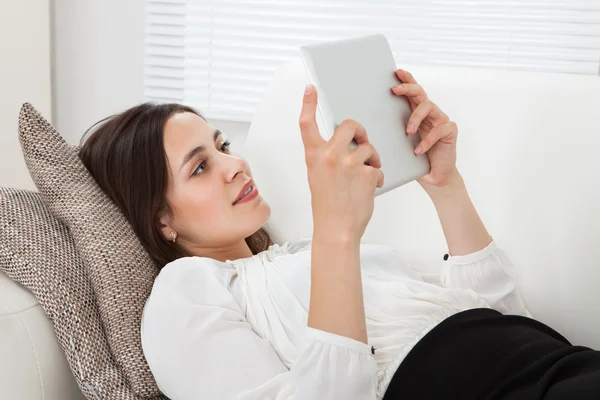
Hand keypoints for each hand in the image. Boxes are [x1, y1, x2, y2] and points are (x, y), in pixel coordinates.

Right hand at [299, 84, 383, 241]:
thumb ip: (327, 157)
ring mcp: (349, 163)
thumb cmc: (327, 205)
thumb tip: (346, 143)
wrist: (337, 229)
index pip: (307, 124)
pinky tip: (370, 189)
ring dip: (371, 159)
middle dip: (360, 131)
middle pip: (349, 125)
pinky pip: (377, 167)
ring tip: (367, 175)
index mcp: (314, 156)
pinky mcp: (368, 173)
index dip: (308, 104)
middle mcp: (330, 155)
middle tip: (363, 142)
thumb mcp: (318, 176)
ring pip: (367, 148)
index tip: (311, 88)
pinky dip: (377, 177)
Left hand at [392, 69, 458, 187]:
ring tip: (408, 132)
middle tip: (394, 90)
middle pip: (420, 93)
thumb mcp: (400, 143)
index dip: (406, 80)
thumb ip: (392, 131)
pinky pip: (439, 130)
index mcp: (417, 113)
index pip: (412, 92)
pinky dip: (427, 140)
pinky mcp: (450, 131)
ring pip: (428, 107)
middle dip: (407, 88)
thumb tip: (368, 124)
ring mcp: (441, 121)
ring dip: (415, 118)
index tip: (396, 72)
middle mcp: (430, 113)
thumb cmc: (415, 159)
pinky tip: (418, 150)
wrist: (434, 176)